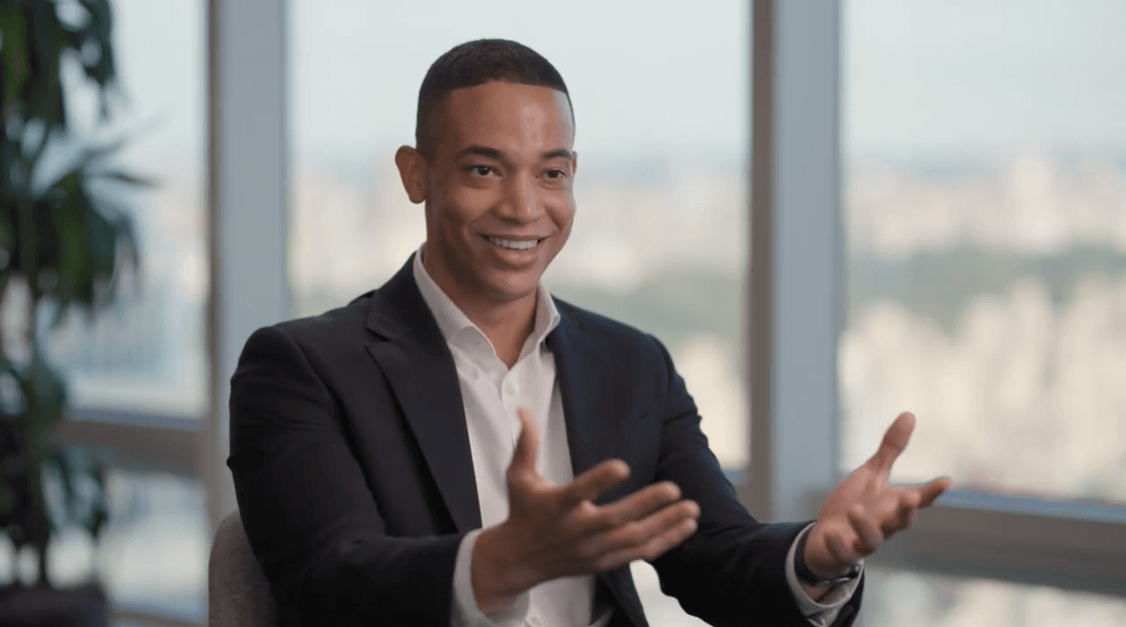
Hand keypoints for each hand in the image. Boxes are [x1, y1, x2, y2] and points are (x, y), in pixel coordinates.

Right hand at [472, 407, 699, 613]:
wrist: (520, 559)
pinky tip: (686, 527)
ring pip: (633, 539)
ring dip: (665, 525)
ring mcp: (592, 549)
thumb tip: (523, 409)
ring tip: (692, 509)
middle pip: (616, 519)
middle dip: (647, 505)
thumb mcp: (518, 476)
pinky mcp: (603, 562)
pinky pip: (638, 554)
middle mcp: (576, 530)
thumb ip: (525, 444)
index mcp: (556, 506)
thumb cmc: (523, 511)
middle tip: (674, 489)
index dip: (599, 480)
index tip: (623, 466)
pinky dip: (664, 542)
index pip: (578, 492)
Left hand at [804, 412, 950, 578]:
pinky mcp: (843, 552)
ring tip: (854, 509)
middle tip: (909, 497)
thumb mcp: (872, 474)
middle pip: (902, 522)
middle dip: (907, 511)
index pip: (918, 500)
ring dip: (865, 526)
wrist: (827, 537)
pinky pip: (844, 554)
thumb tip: (909, 414)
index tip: (945, 480)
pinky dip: (838, 545)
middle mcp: (884, 524)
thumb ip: (891, 450)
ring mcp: (864, 540)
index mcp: (894, 506)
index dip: (932, 492)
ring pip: (873, 539)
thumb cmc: (856, 503)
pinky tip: (830, 533)